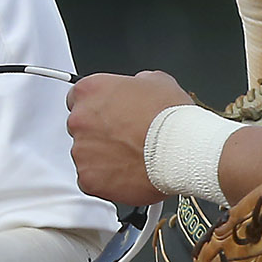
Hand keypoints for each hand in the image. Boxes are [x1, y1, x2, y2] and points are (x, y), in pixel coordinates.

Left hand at [68, 70, 194, 204]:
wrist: (183, 151)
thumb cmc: (172, 118)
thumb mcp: (158, 81)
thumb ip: (136, 83)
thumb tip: (137, 85)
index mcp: (90, 91)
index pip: (78, 98)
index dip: (98, 108)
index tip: (110, 115)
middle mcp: (79, 119)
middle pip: (81, 127)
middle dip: (99, 133)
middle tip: (126, 138)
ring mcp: (81, 150)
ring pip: (86, 155)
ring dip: (102, 157)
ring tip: (132, 157)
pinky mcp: (88, 178)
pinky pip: (91, 179)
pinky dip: (106, 180)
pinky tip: (128, 174)